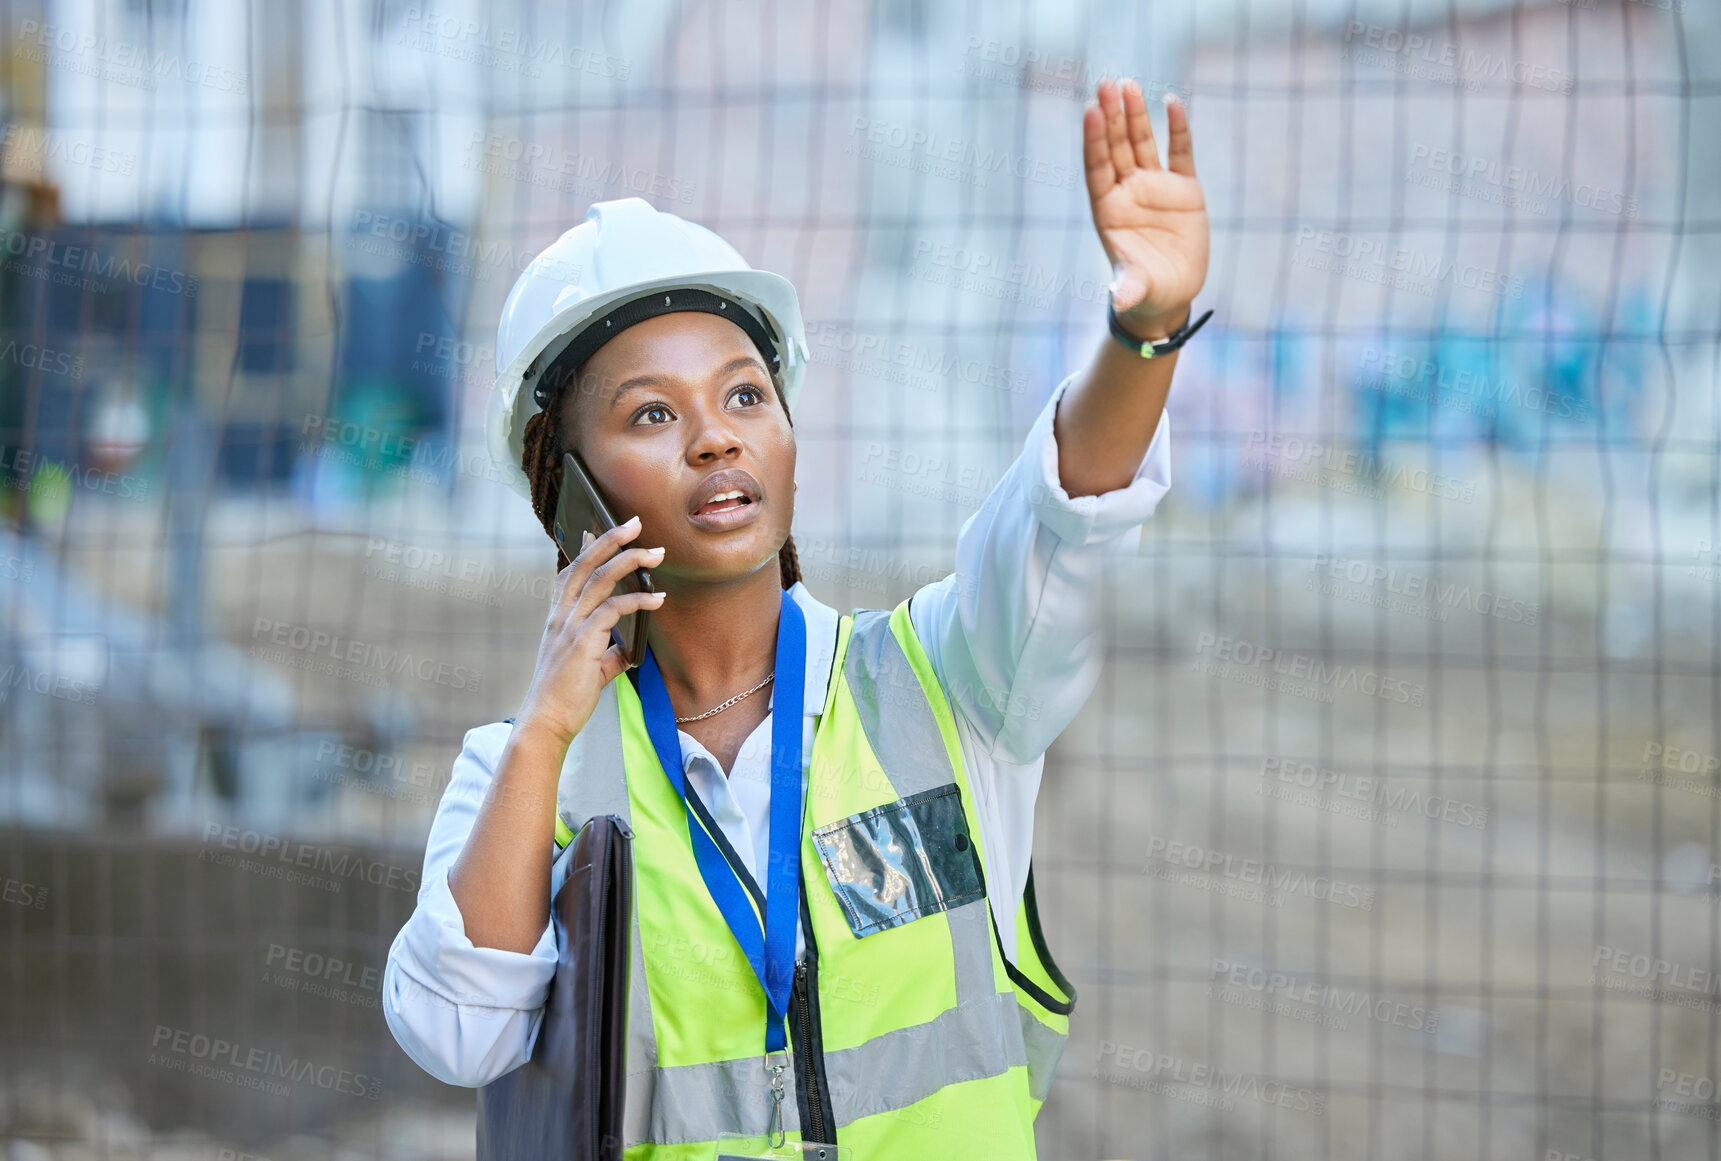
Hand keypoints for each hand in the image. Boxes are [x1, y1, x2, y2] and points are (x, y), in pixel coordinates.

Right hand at [515, 515, 666, 747]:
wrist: (546, 721)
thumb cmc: (564, 698)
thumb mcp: (588, 670)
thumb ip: (606, 654)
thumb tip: (627, 651)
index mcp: (558, 619)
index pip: (569, 573)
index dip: (583, 549)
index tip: (594, 528)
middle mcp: (561, 617)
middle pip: (585, 564)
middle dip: (611, 539)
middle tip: (635, 523)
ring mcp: (570, 626)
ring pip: (600, 579)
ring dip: (631, 560)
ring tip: (656, 552)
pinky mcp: (583, 641)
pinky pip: (613, 609)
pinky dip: (638, 600)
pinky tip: (657, 599)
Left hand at [1082, 77, 1209, 339]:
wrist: (1171, 295)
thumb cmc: (1145, 293)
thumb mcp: (1136, 291)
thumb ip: (1128, 288)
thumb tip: (1118, 300)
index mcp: (1108, 210)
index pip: (1097, 167)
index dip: (1094, 140)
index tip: (1090, 110)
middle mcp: (1128, 192)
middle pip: (1116, 147)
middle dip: (1111, 116)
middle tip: (1106, 83)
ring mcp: (1155, 187)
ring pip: (1142, 143)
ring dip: (1136, 115)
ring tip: (1129, 85)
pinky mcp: (1184, 189)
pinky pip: (1180, 152)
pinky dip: (1177, 129)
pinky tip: (1172, 102)